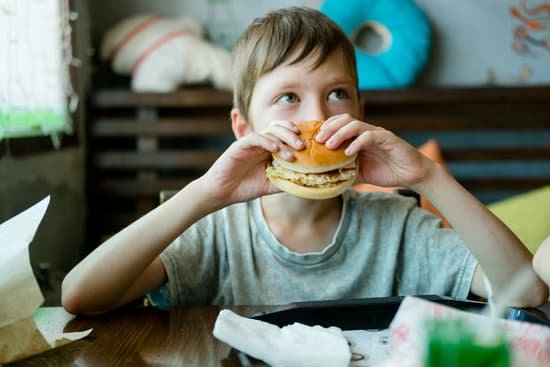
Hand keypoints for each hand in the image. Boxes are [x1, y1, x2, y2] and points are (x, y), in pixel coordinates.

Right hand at [199, 120, 303, 206]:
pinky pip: (255, 138)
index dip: (296, 134)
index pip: (284, 134)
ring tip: (292, 153)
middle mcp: (260, 143)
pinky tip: (276, 149)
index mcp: (268, 149)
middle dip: (292, 135)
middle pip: (279, 129)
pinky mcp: (239, 146)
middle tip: (302, 146)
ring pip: (269, 131)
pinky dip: (267, 141)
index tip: (308, 143)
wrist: (222, 193)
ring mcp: (250, 143)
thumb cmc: (245, 187)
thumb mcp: (271, 185)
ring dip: (283, 140)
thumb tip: (306, 180)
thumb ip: (285, 180)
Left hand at [315, 114, 433, 188]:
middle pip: (344, 120)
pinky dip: (357, 143)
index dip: (325, 129)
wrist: (411, 175)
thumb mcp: (360, 174)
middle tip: (317, 140)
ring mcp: (377, 133)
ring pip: (356, 124)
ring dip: (340, 133)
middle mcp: (367, 131)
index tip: (313, 140)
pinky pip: (370, 136)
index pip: (339, 124)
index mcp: (359, 137)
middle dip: (329, 128)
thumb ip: (345, 173)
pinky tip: (348, 153)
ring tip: (329, 145)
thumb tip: (325, 181)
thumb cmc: (386, 172)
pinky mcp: (388, 139)